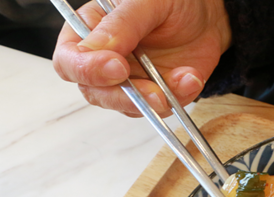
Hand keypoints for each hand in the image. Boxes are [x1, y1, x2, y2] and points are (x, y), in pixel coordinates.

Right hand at [53, 0, 230, 116]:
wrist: (203, 13)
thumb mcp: (145, 2)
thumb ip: (121, 25)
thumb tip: (97, 51)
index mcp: (89, 32)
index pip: (69, 62)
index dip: (88, 70)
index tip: (118, 67)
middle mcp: (104, 62)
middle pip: (96, 93)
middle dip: (125, 97)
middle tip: (153, 91)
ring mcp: (130, 81)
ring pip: (129, 107)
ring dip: (156, 101)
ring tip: (184, 80)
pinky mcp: (155, 94)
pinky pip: (160, 108)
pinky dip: (179, 97)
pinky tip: (191, 77)